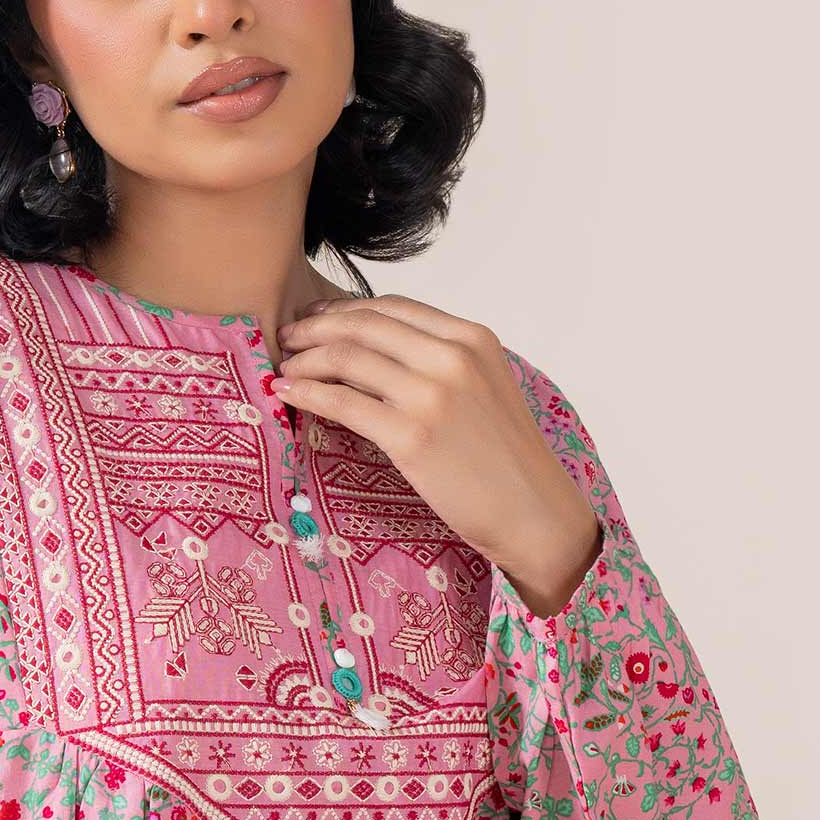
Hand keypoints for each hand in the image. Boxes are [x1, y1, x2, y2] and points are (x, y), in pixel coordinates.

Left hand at [275, 293, 603, 616]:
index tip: (317, 320)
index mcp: (472, 339)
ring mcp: (432, 395)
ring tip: (285, 368)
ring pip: (348, 358)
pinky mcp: (412, 436)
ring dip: (305, 359)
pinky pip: (343, 403)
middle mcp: (452, 357)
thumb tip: (375, 355)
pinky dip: (307, 393)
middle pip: (364, 325)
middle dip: (316, 328)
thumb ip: (441, 364)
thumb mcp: (484, 390)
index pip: (393, 307)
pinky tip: (287, 394)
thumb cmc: (506, 461)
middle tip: (287, 339)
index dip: (346, 309)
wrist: (534, 512)